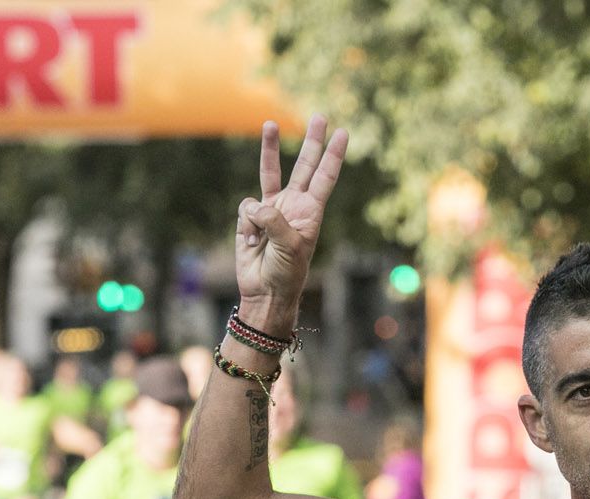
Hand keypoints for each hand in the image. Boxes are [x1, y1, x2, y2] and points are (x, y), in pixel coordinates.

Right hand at [235, 115, 348, 330]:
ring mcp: (272, 209)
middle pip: (304, 166)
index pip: (325, 178)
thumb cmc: (286, 273)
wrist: (264, 291)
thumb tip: (254, 205)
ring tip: (271, 123)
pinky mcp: (250, 217)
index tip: (344, 134)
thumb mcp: (289, 247)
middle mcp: (294, 205)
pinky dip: (246, 223)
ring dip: (270, 149)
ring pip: (270, 172)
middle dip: (312, 142)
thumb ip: (274, 221)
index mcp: (311, 212)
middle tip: (321, 117)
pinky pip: (246, 208)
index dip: (333, 156)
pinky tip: (252, 241)